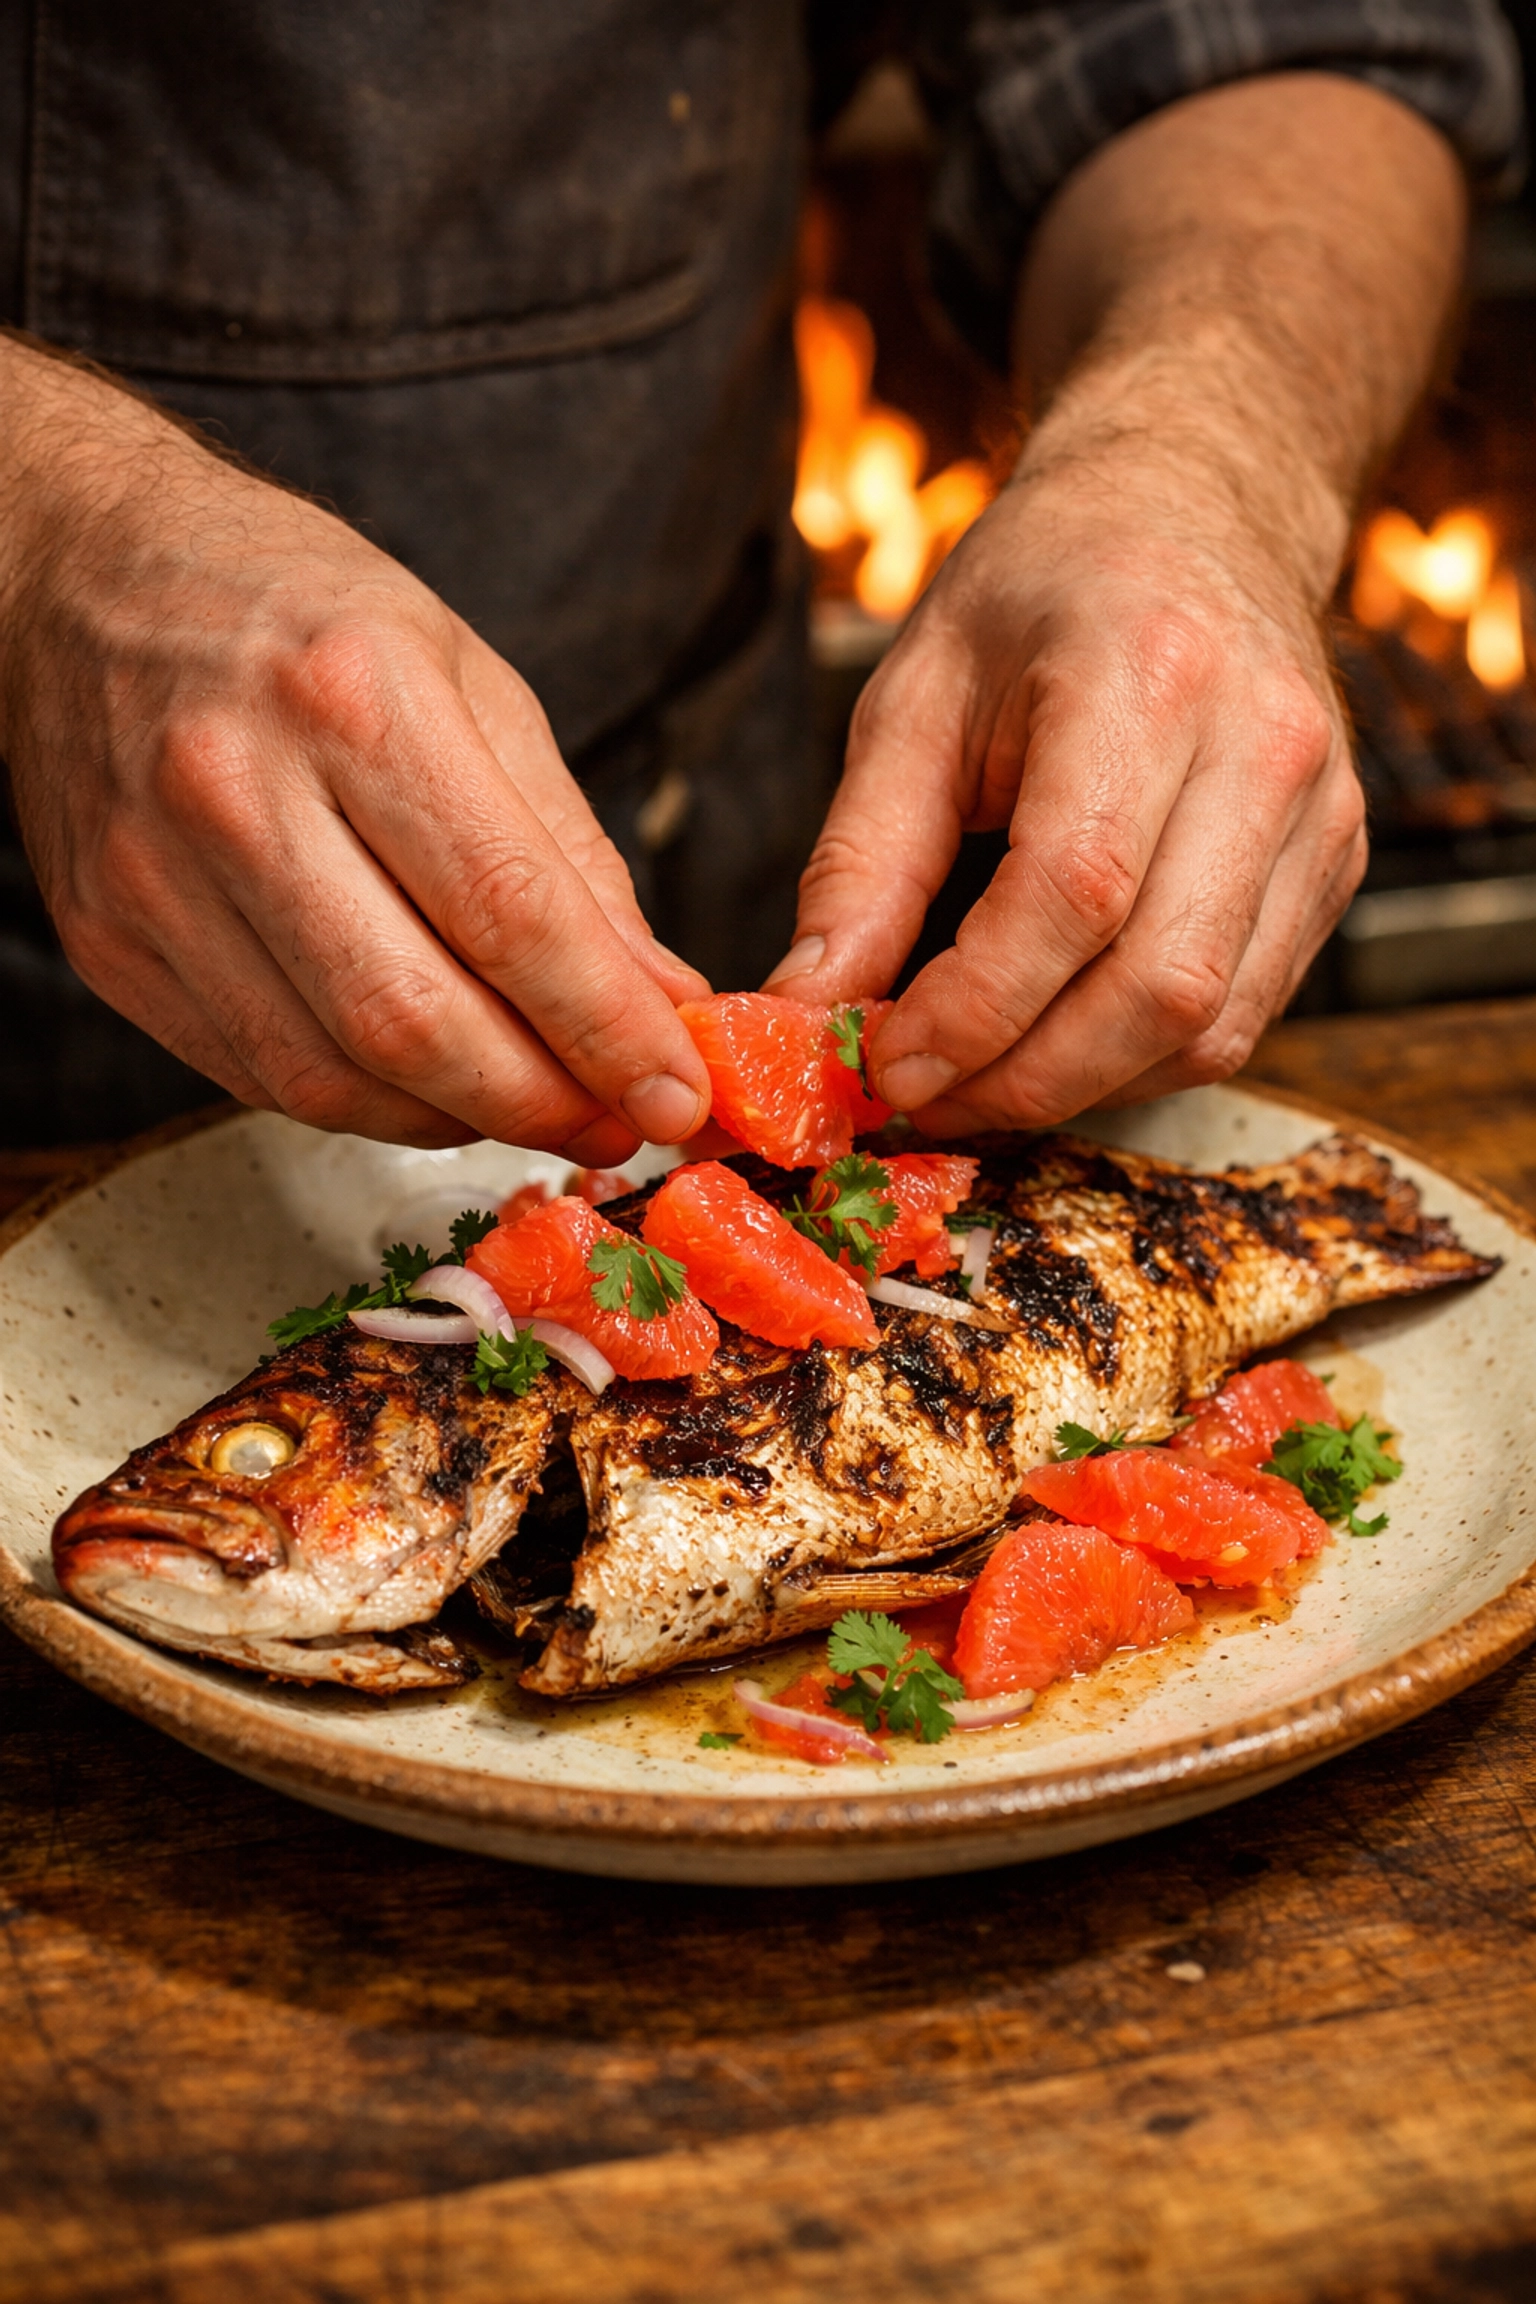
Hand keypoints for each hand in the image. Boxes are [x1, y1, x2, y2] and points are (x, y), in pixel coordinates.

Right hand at [0, 336, 710, 1161]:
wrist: (78, 572)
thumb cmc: (294, 611)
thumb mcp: (465, 676)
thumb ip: (566, 846)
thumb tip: (657, 993)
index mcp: (350, 695)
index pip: (508, 912)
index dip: (607, 1028)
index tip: (677, 1093)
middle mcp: (236, 789)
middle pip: (413, 1020)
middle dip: (541, 1102)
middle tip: (617, 1127)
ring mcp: (154, 878)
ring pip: (329, 1077)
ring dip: (458, 1121)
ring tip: (536, 1107)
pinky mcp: (110, 942)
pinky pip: (258, 1075)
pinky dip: (365, 1104)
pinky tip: (429, 1084)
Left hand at [767, 74, 1462, 1134]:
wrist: (1195, 509)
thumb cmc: (1040, 596)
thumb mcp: (915, 697)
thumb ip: (862, 862)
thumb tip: (808, 1011)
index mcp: (1149, 671)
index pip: (1074, 892)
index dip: (977, 1008)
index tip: (887, 1061)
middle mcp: (1264, 745)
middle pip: (1158, 985)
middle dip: (1023, 1076)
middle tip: (921, 1094)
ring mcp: (1323, 812)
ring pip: (1212, 1025)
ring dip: (1080, 1086)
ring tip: (976, 1078)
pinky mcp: (1338, 866)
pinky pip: (1246, 1014)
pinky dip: (1139, 1059)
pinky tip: (1057, 1043)